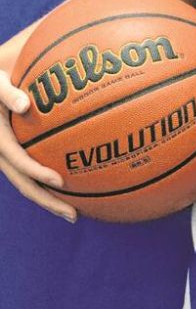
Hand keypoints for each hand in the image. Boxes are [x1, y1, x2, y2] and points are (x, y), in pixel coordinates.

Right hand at [0, 70, 77, 222]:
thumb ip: (6, 93)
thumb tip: (24, 106)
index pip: (16, 160)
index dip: (35, 172)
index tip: (59, 182)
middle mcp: (2, 153)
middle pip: (24, 183)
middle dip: (48, 201)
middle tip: (73, 215)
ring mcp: (10, 156)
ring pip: (29, 184)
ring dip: (50, 200)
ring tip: (76, 214)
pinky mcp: (19, 153)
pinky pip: (34, 172)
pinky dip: (51, 184)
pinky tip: (77, 189)